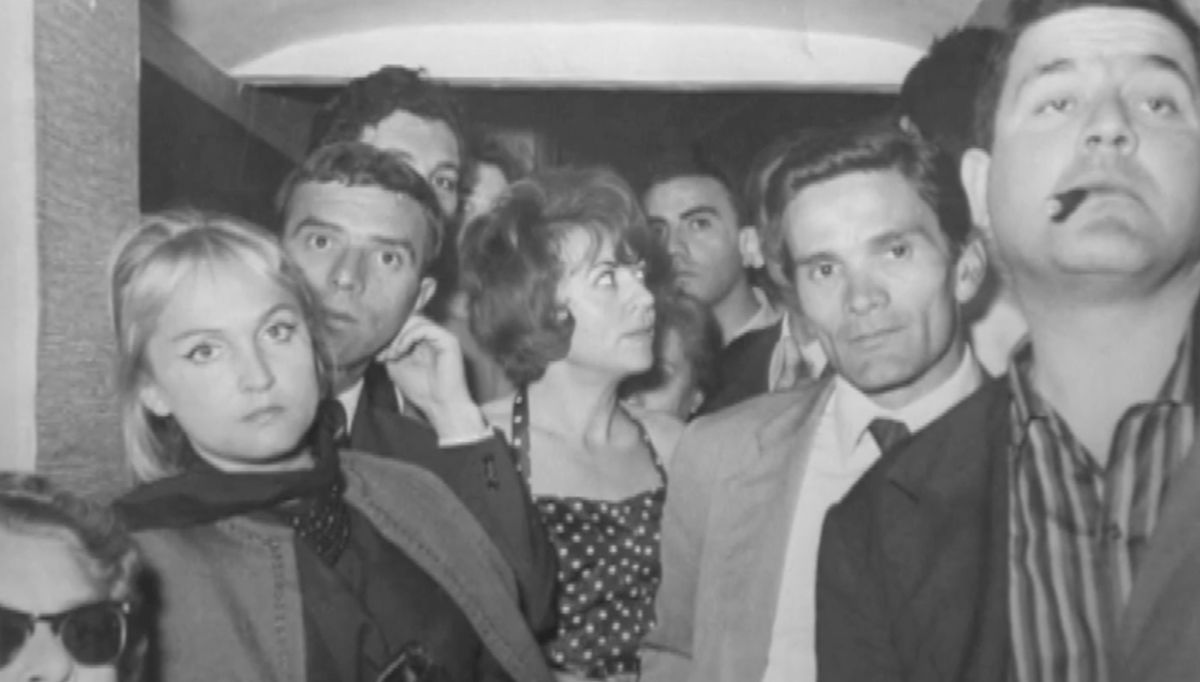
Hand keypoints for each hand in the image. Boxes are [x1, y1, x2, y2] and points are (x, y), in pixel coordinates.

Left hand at [376, 314, 486, 440]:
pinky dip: (408, 337)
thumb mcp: (397, 366)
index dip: (389, 335)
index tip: (378, 355)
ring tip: (392, 353)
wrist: (441, 406)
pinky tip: (401, 351)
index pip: (404, 325)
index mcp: (423, 342)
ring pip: (415, 320)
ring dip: (398, 336)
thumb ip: (390, 349)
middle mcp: (433, 336)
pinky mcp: (448, 340)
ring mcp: (442, 337)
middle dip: (392, 334)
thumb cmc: (422, 390)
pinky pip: (424, 328)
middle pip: (409, 319)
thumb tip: (379, 336)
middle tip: (383, 353)